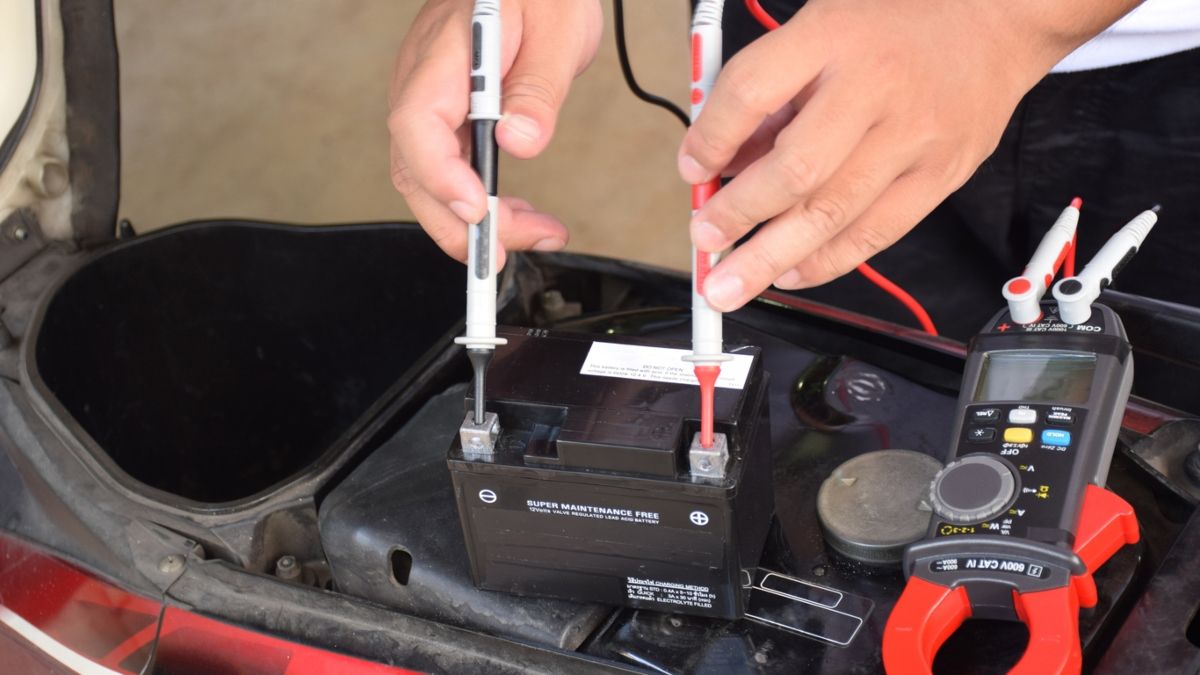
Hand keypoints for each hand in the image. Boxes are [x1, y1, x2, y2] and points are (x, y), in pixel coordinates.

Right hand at [389, 0, 601, 267]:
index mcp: (447, 51)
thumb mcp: (559, 31)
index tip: (477, 209)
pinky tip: (512, 214)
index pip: (417, 123)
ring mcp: (430, 95)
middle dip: (456, 222)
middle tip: (508, 250)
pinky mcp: (446, 110)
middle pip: (414, 166)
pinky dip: (476, 198)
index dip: (440, 175)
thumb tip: (519, 143)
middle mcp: (425, 77)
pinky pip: (446, 164)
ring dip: (471, 219)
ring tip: (529, 235)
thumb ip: (538, 90)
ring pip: (427, 176)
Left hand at [679, 0, 1141, 310]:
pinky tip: (789, 274)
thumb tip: (721, 159)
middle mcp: (873, 89)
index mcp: (832, 36)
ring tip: (730, 284)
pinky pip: (875, 233)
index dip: (711, 138)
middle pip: (793, 169)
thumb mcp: (822, 23)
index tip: (692, 170)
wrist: (999, 15)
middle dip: (738, 215)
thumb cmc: (899, 19)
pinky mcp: (940, 175)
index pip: (752, 91)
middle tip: (704, 241)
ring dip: (770, 257)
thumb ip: (773, 90)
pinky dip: (825, 262)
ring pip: (831, 214)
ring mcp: (912, 137)